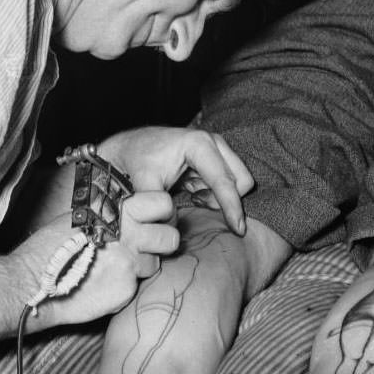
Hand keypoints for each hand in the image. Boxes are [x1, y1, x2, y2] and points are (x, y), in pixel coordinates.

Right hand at [20, 191, 178, 325]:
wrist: (33, 281)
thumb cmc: (53, 245)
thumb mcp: (83, 215)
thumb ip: (113, 212)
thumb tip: (135, 208)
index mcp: (119, 210)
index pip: (164, 203)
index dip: (164, 213)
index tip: (156, 220)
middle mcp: (130, 235)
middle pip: (172, 237)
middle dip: (163, 244)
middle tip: (148, 247)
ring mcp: (130, 263)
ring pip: (157, 264)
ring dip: (142, 266)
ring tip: (116, 266)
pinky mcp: (127, 289)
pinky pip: (138, 285)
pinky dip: (126, 285)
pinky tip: (106, 282)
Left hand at [99, 126, 253, 234]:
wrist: (131, 147)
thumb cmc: (137, 161)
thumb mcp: (142, 182)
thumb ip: (158, 205)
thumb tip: (175, 226)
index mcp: (199, 144)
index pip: (224, 180)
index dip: (232, 207)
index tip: (238, 230)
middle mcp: (214, 143)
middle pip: (242, 179)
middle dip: (227, 200)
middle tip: (197, 203)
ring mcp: (217, 149)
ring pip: (237, 182)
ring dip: (219, 197)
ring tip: (192, 196)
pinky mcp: (216, 159)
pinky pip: (228, 184)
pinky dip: (215, 194)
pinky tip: (193, 192)